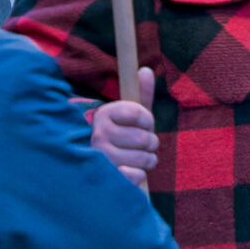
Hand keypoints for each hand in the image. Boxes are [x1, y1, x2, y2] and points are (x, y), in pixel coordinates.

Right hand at [91, 67, 158, 185]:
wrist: (101, 169)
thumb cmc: (121, 136)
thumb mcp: (130, 114)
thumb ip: (141, 93)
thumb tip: (146, 69)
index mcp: (104, 114)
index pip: (139, 113)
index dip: (148, 120)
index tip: (144, 124)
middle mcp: (98, 134)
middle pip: (144, 138)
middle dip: (151, 143)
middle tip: (144, 145)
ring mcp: (100, 158)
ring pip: (142, 158)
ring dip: (148, 160)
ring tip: (141, 158)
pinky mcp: (105, 179)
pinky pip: (135, 175)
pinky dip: (139, 175)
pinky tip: (131, 172)